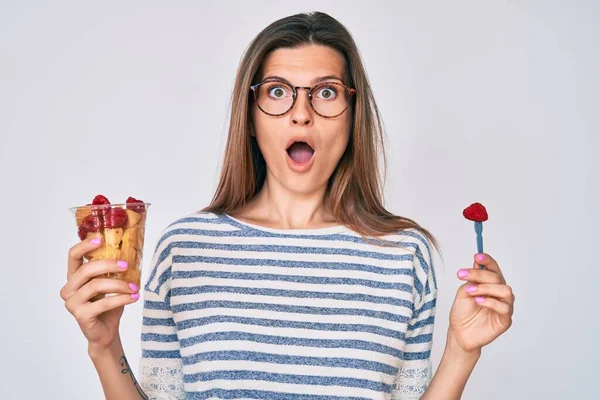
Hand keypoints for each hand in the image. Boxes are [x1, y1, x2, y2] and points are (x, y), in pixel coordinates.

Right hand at [60, 237, 139, 351]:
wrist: (106, 332)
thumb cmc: (108, 306)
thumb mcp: (111, 284)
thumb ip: (113, 270)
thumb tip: (130, 252)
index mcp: (74, 277)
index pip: (73, 256)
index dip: (84, 246)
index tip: (100, 240)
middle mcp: (69, 289)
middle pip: (86, 270)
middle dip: (109, 265)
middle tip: (127, 266)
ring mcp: (72, 303)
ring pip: (96, 286)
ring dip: (120, 285)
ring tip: (135, 288)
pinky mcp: (81, 316)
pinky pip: (103, 303)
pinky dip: (121, 299)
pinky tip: (133, 297)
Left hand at [449, 253, 514, 353]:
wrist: (459, 333)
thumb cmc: (462, 312)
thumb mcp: (464, 291)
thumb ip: (472, 279)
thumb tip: (477, 262)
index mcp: (490, 284)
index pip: (493, 269)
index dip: (487, 261)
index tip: (477, 256)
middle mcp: (499, 293)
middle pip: (497, 277)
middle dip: (479, 274)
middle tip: (462, 275)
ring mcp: (504, 306)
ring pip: (505, 290)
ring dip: (486, 288)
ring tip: (470, 292)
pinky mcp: (505, 319)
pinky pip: (504, 307)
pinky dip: (490, 302)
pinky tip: (478, 301)